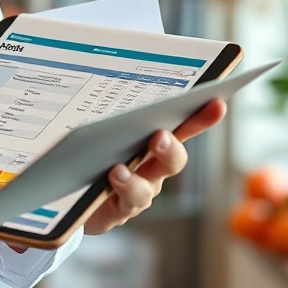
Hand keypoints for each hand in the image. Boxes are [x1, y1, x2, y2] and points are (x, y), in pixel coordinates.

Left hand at [83, 99, 226, 235]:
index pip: (181, 128)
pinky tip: (109, 178)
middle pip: (171, 160)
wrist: (71, 194)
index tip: (217, 104)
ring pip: (146, 189)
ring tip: (117, 170)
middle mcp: (152, 169)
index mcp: (151, 143)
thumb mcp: (99, 127)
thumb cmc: (91, 153)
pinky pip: (124, 204)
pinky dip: (118, 192)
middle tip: (160, 136)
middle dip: (169, 148)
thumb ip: (104, 110)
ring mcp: (138, 193)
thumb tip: (100, 76)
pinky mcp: (118, 212)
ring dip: (134, 180)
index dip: (201, 118)